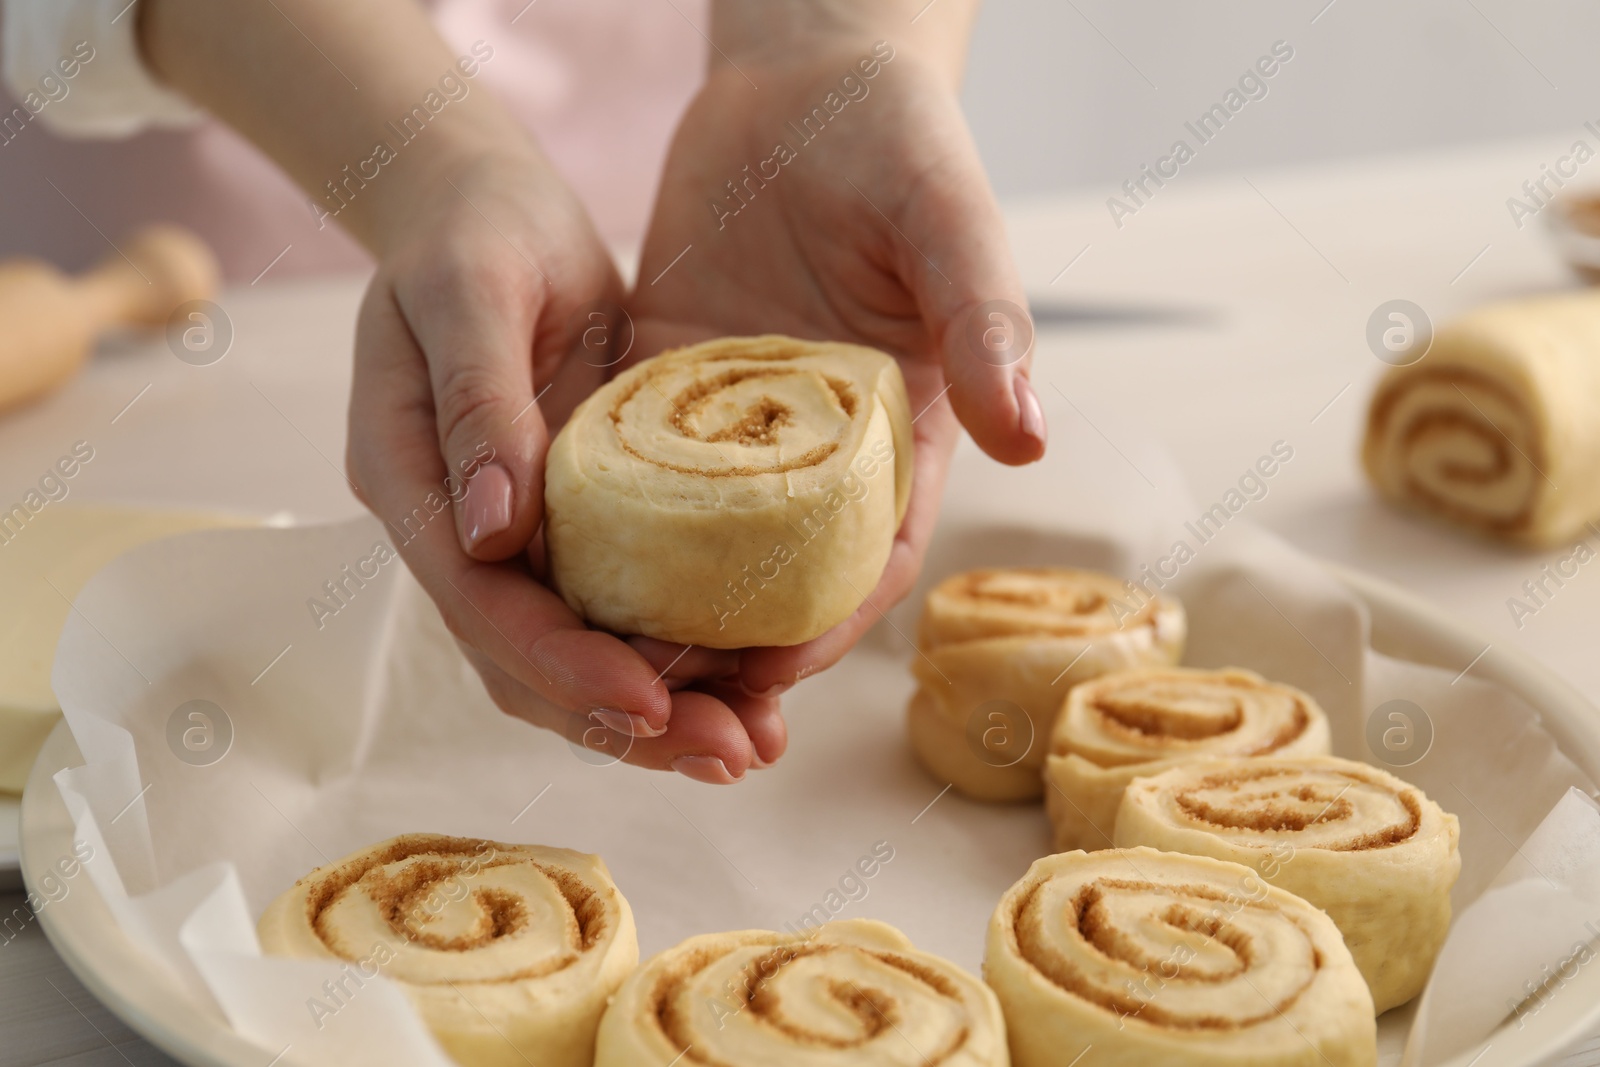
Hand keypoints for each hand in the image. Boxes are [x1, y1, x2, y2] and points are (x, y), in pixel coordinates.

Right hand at [345, 148, 784, 781]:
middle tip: (731, 754)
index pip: (478, 603)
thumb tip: (492, 532)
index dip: (560, 663)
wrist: (489, 212)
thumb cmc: (474, 233)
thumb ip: (477, 404)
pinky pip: (616, 610)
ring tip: (753, 745)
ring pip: (571, 656)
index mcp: (410, 480)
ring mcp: (509, 535)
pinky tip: (749, 680)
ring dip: (659, 712)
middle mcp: (454, 529)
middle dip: (625, 720)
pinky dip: (675, 654)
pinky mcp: (570, 523)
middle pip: (525, 662)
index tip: (650, 703)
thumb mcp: (470, 291)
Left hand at [626, 37, 1045, 698]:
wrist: (804, 80)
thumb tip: (1027, 437)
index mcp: (896, 437)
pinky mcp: (663, 387)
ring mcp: (732, 427)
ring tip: (597, 665)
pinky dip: (596, 524)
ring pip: (689, 546)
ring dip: (652, 613)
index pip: (866, 562)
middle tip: (667, 712)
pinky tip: (548, 564)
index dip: (820, 630)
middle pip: (770, 582)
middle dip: (726, 655)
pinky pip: (624, 470)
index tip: (765, 679)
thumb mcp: (951, 224)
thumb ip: (986, 321)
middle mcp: (812, 453)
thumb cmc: (899, 145)